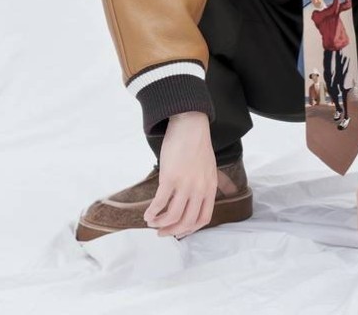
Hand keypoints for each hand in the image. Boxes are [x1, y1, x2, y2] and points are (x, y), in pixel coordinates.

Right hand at [143, 111, 217, 237]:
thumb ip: (206, 184)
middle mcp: (199, 188)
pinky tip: (147, 213)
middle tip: (161, 232)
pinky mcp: (170, 177)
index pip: (203, 219)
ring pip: (172, 216)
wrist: (190, 124)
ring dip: (160, 223)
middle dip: (172, 230)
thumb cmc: (197, 144)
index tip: (178, 231)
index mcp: (210, 187)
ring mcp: (185, 184)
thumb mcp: (209, 167)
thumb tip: (202, 199)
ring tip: (151, 222)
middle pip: (186, 221)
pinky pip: (160, 203)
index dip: (189, 230)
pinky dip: (152, 212)